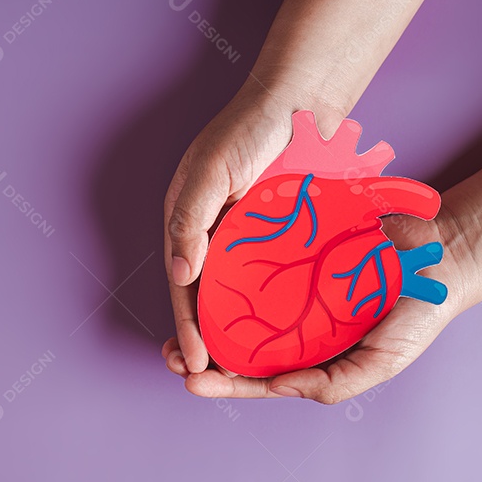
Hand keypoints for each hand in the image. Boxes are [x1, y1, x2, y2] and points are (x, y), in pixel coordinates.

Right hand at [163, 81, 345, 374]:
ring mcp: (245, 240)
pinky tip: (272, 334)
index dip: (186, 328)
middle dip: (201, 340)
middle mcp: (213, 237)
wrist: (302, 102)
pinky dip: (264, 309)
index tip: (193, 365)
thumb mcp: (209, 172)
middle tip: (207, 380)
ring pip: (235, 298)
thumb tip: (179, 275)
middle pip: (204, 301)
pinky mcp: (277, 238)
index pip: (183, 289)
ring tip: (237, 371)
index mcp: (187, 224)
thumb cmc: (249, 130)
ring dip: (232, 333)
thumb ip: (189, 221)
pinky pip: (267, 281)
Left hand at [164, 202, 472, 403]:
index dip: (224, 381)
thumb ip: (331, 384)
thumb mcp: (379, 363)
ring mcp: (291, 286)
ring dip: (204, 313)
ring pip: (239, 303)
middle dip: (200, 353)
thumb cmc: (414, 317)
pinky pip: (258, 256)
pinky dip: (230, 265)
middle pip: (238, 343)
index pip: (257, 376)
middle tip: (169, 356)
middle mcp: (293, 323)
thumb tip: (277, 386)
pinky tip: (205, 269)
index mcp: (309, 355)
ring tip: (175, 318)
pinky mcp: (294, 248)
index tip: (192, 381)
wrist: (439, 256)